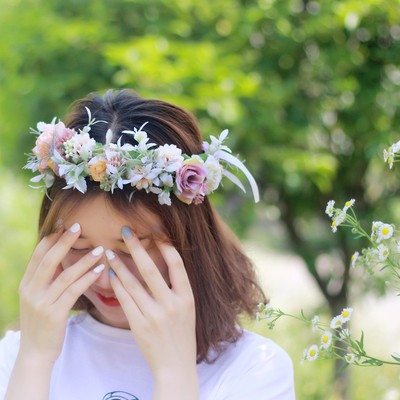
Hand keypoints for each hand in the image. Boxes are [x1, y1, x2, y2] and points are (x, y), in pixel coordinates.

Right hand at [18, 222, 104, 365]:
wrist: (35, 353)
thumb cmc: (42, 322)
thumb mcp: (37, 298)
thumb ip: (46, 279)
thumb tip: (60, 257)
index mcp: (26, 284)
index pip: (38, 255)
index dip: (51, 239)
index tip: (64, 225)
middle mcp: (31, 291)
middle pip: (49, 260)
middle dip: (64, 241)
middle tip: (78, 226)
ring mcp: (42, 303)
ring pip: (65, 275)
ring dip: (84, 260)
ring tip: (100, 249)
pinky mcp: (55, 314)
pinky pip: (74, 291)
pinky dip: (88, 278)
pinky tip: (100, 270)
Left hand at [107, 227, 198, 396]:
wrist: (175, 366)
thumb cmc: (181, 333)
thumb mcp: (187, 308)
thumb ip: (177, 287)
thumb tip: (162, 261)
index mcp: (187, 297)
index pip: (177, 265)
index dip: (166, 246)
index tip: (154, 233)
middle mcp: (171, 304)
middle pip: (150, 269)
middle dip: (136, 247)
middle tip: (125, 231)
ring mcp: (155, 315)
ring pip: (133, 284)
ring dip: (119, 265)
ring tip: (109, 252)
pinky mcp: (139, 326)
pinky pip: (125, 300)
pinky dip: (117, 286)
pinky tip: (110, 274)